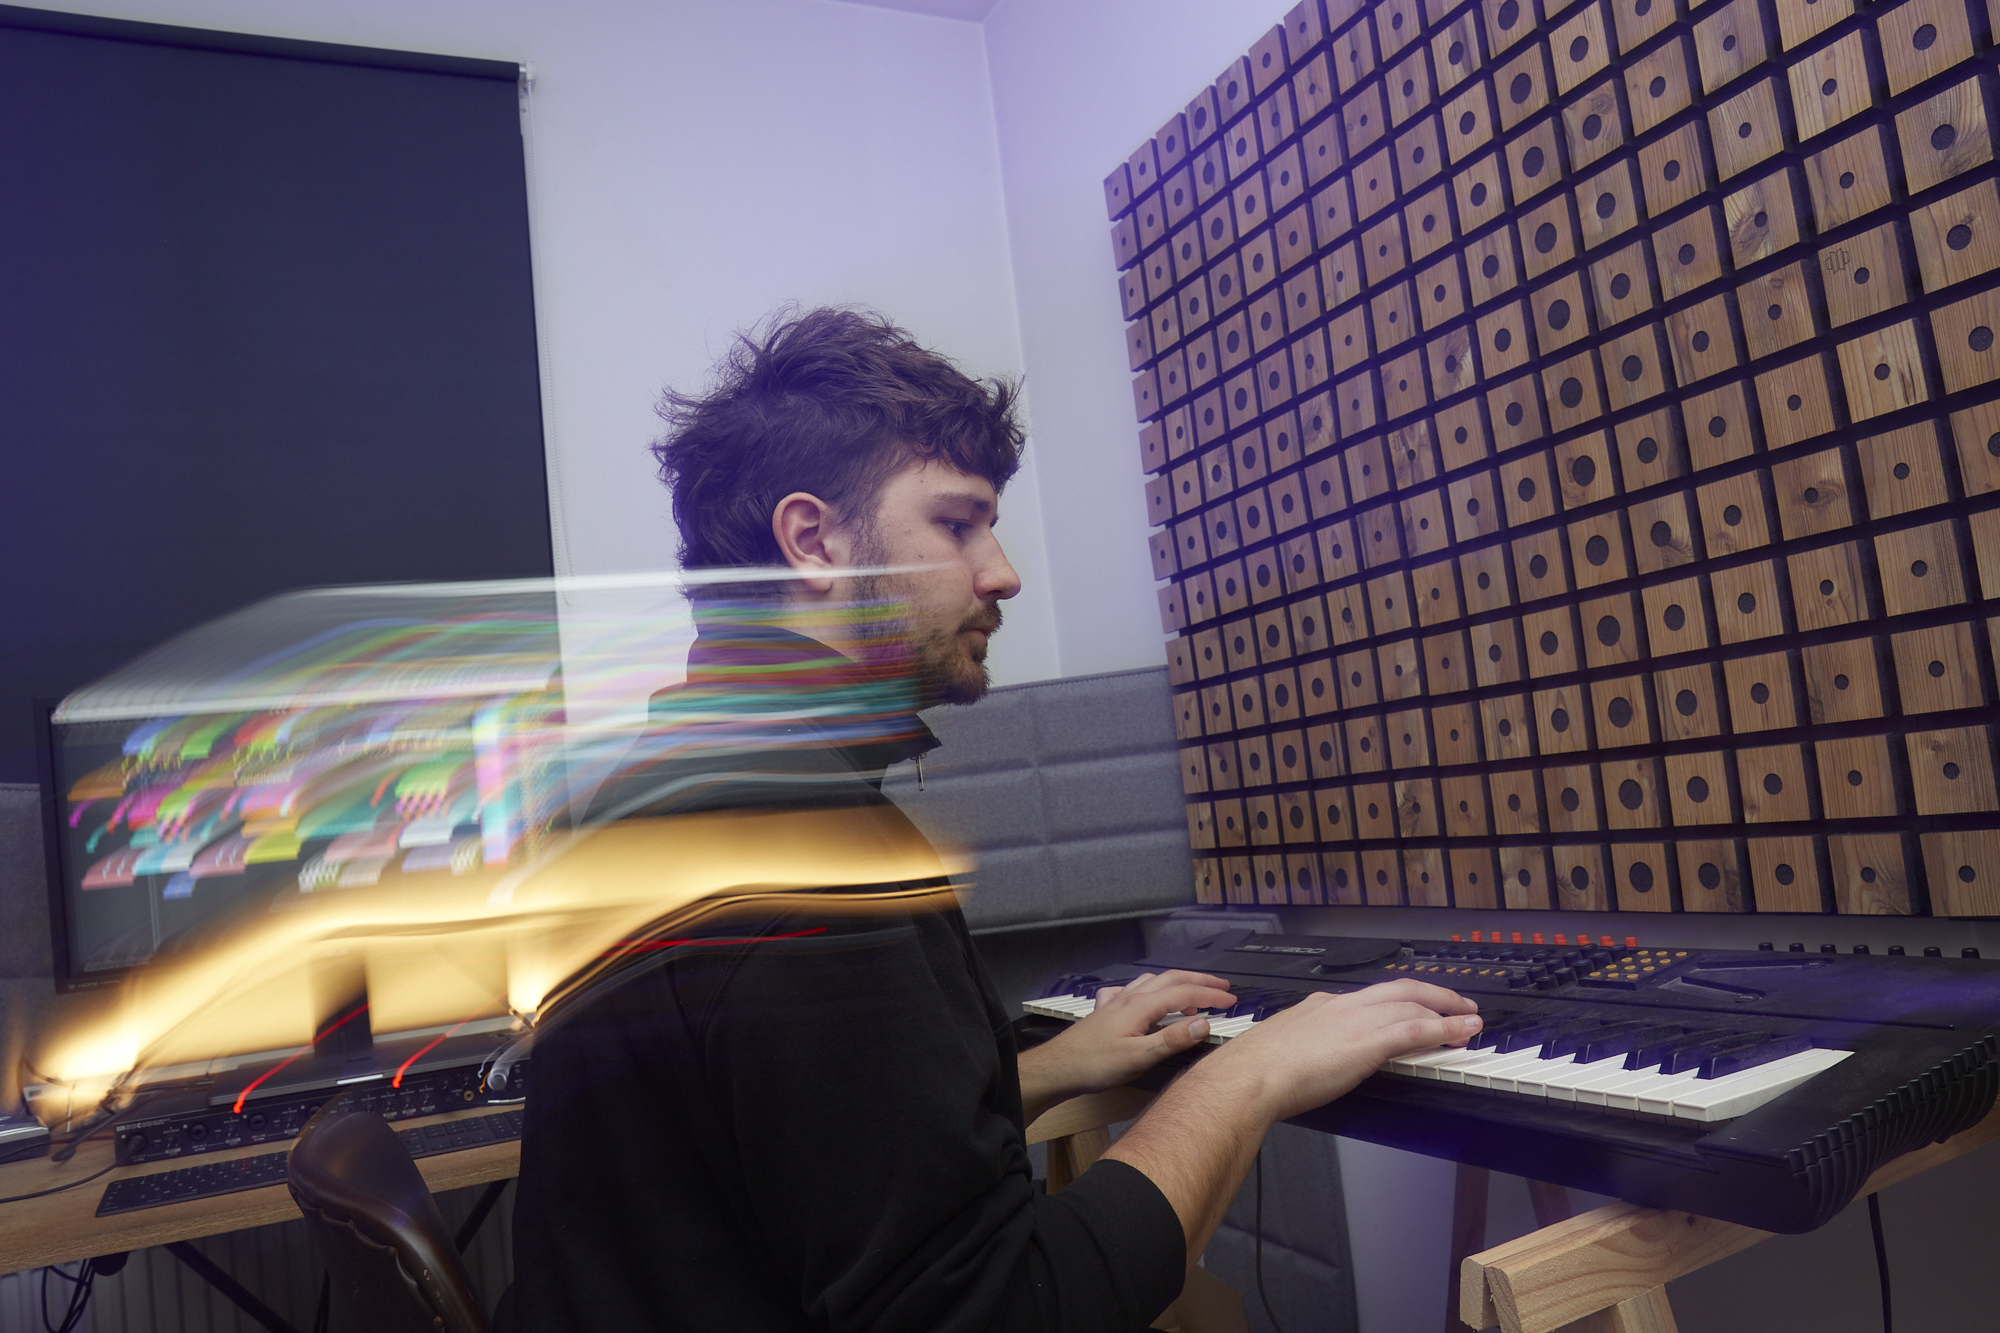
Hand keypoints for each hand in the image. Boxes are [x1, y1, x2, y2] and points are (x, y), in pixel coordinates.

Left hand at [1024, 970, 1235, 1106]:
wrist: (1058, 1067)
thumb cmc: (1095, 1065)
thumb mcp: (1138, 1057)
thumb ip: (1172, 1040)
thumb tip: (1203, 1024)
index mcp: (1141, 1006)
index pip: (1184, 993)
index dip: (1210, 996)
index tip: (1231, 1002)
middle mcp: (1129, 997)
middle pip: (1171, 979)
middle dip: (1199, 981)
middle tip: (1222, 987)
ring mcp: (1116, 1002)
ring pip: (1152, 982)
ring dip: (1176, 982)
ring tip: (1192, 991)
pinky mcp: (1105, 1011)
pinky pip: (1131, 990)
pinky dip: (1148, 989)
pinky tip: (1144, 997)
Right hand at [1209, 979, 1481, 1121]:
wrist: (1250, 1077)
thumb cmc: (1257, 1071)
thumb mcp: (1282, 1047)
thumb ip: (1303, 1047)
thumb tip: (1309, 1060)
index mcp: (1321, 1006)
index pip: (1370, 997)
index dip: (1399, 1000)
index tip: (1413, 1006)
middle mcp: (1343, 1006)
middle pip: (1399, 988)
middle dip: (1433, 993)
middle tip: (1457, 1003)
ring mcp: (1357, 1021)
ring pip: (1412, 1003)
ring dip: (1447, 1009)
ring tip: (1470, 1019)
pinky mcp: (1368, 1042)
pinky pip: (1416, 1029)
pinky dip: (1444, 1027)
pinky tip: (1462, 1031)